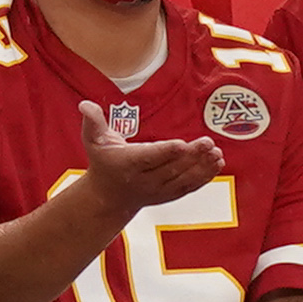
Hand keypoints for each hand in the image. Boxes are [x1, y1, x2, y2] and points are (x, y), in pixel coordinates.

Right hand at [75, 102, 218, 213]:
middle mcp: (143, 180)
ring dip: (201, 167)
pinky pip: (188, 187)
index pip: (148, 158)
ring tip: (217, 153)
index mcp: (126, 164)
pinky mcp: (168, 195)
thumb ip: (93, 121)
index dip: (165, 152)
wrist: (108, 197)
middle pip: (170, 168)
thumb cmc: (103, 162)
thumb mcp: (93, 141)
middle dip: (191, 156)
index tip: (182, 144)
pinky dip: (204, 177)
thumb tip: (85, 104)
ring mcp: (157, 191)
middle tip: (208, 142)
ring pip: (182, 179)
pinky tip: (218, 164)